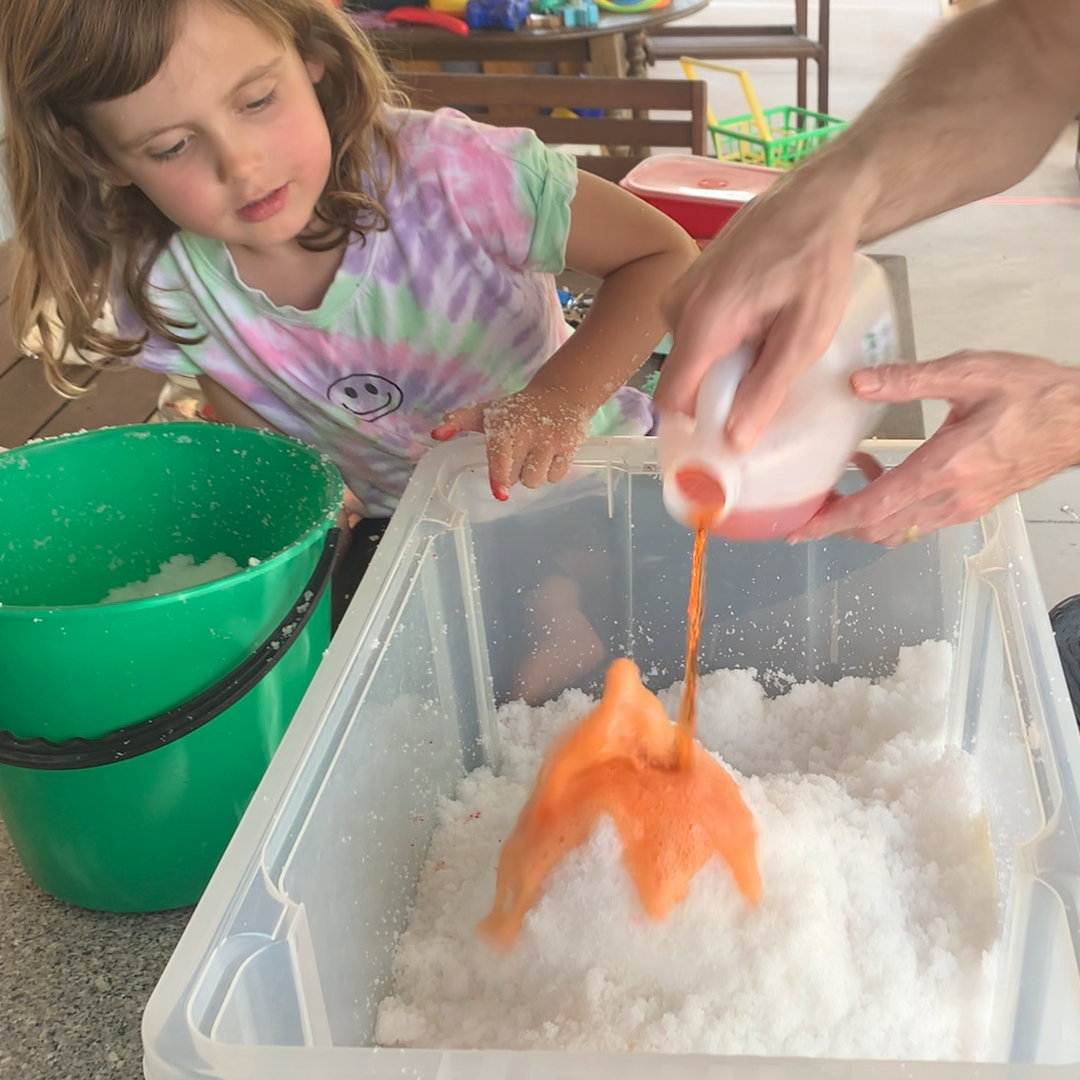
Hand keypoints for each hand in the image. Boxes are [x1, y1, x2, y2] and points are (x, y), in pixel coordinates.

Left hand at [431, 386, 590, 500]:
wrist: (562, 394)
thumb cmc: (518, 409)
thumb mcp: (486, 411)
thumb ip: (459, 421)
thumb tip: (436, 433)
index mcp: (506, 425)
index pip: (501, 455)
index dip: (499, 475)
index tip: (501, 494)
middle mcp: (530, 432)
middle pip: (517, 476)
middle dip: (513, 473)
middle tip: (517, 455)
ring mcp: (552, 440)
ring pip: (536, 479)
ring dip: (532, 475)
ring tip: (533, 456)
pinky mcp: (571, 446)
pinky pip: (556, 476)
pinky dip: (551, 472)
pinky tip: (550, 455)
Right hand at [655, 164, 866, 450]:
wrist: (816, 198)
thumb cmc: (817, 262)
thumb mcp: (804, 336)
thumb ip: (766, 390)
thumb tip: (734, 441)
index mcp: (703, 324)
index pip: (671, 400)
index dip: (693, 427)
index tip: (723, 441)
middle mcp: (677, 308)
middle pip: (682, 379)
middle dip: (717, 392)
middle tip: (764, 383)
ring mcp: (678, 292)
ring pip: (689, 356)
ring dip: (722, 363)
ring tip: (767, 342)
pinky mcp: (686, 284)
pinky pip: (693, 332)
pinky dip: (720, 339)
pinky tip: (756, 322)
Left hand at [788, 351, 1079, 545]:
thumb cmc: (1033, 394)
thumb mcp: (969, 373)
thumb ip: (909, 379)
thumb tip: (858, 383)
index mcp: (944, 468)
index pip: (875, 508)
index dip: (832, 522)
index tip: (800, 528)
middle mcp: (950, 497)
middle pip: (879, 529)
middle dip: (839, 523)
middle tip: (810, 503)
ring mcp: (962, 507)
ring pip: (898, 531)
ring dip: (864, 516)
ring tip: (844, 483)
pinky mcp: (970, 506)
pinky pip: (919, 521)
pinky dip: (891, 508)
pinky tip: (884, 474)